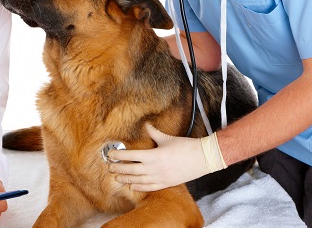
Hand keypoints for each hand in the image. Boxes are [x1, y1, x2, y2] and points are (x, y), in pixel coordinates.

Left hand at [107, 124, 226, 191]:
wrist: (202, 159)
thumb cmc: (185, 147)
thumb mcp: (167, 139)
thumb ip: (154, 133)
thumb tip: (147, 125)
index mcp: (153, 155)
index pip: (131, 156)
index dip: (119, 155)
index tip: (111, 154)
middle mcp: (154, 168)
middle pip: (131, 169)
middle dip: (119, 168)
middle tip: (110, 167)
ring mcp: (159, 177)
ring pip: (138, 180)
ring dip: (126, 179)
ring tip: (117, 177)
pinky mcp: (166, 183)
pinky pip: (149, 187)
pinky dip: (139, 187)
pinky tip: (132, 186)